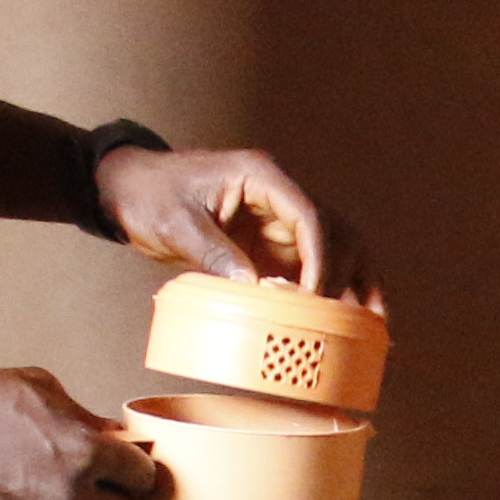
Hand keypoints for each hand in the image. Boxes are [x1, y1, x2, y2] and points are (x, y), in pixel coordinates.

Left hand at [97, 145, 378, 309]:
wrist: (127, 189)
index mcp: (261, 176)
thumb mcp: (176, 225)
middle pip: (335, 230)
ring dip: (353, 282)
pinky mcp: (269, 243)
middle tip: (354, 316)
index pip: (309, 214)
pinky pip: (309, 265)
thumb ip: (214, 253)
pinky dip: (329, 291)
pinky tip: (344, 321)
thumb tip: (254, 288)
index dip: (321, 257)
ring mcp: (278, 219)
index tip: (317, 296)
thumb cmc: (148, 194)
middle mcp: (280, 194)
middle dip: (350, 272)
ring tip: (372, 324)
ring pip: (333, 248)